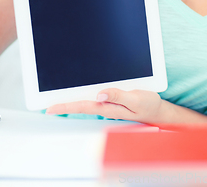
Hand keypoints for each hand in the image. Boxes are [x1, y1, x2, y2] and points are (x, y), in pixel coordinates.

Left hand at [46, 89, 163, 123]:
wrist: (158, 111)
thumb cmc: (148, 105)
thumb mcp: (136, 99)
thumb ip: (118, 96)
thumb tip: (100, 93)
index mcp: (110, 107)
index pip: (84, 106)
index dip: (66, 106)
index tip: (50, 108)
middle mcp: (107, 106)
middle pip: (81, 105)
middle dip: (64, 104)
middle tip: (48, 105)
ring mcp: (109, 105)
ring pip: (87, 101)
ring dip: (73, 100)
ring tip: (58, 98)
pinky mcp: (113, 101)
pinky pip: (95, 98)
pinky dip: (85, 96)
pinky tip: (81, 93)